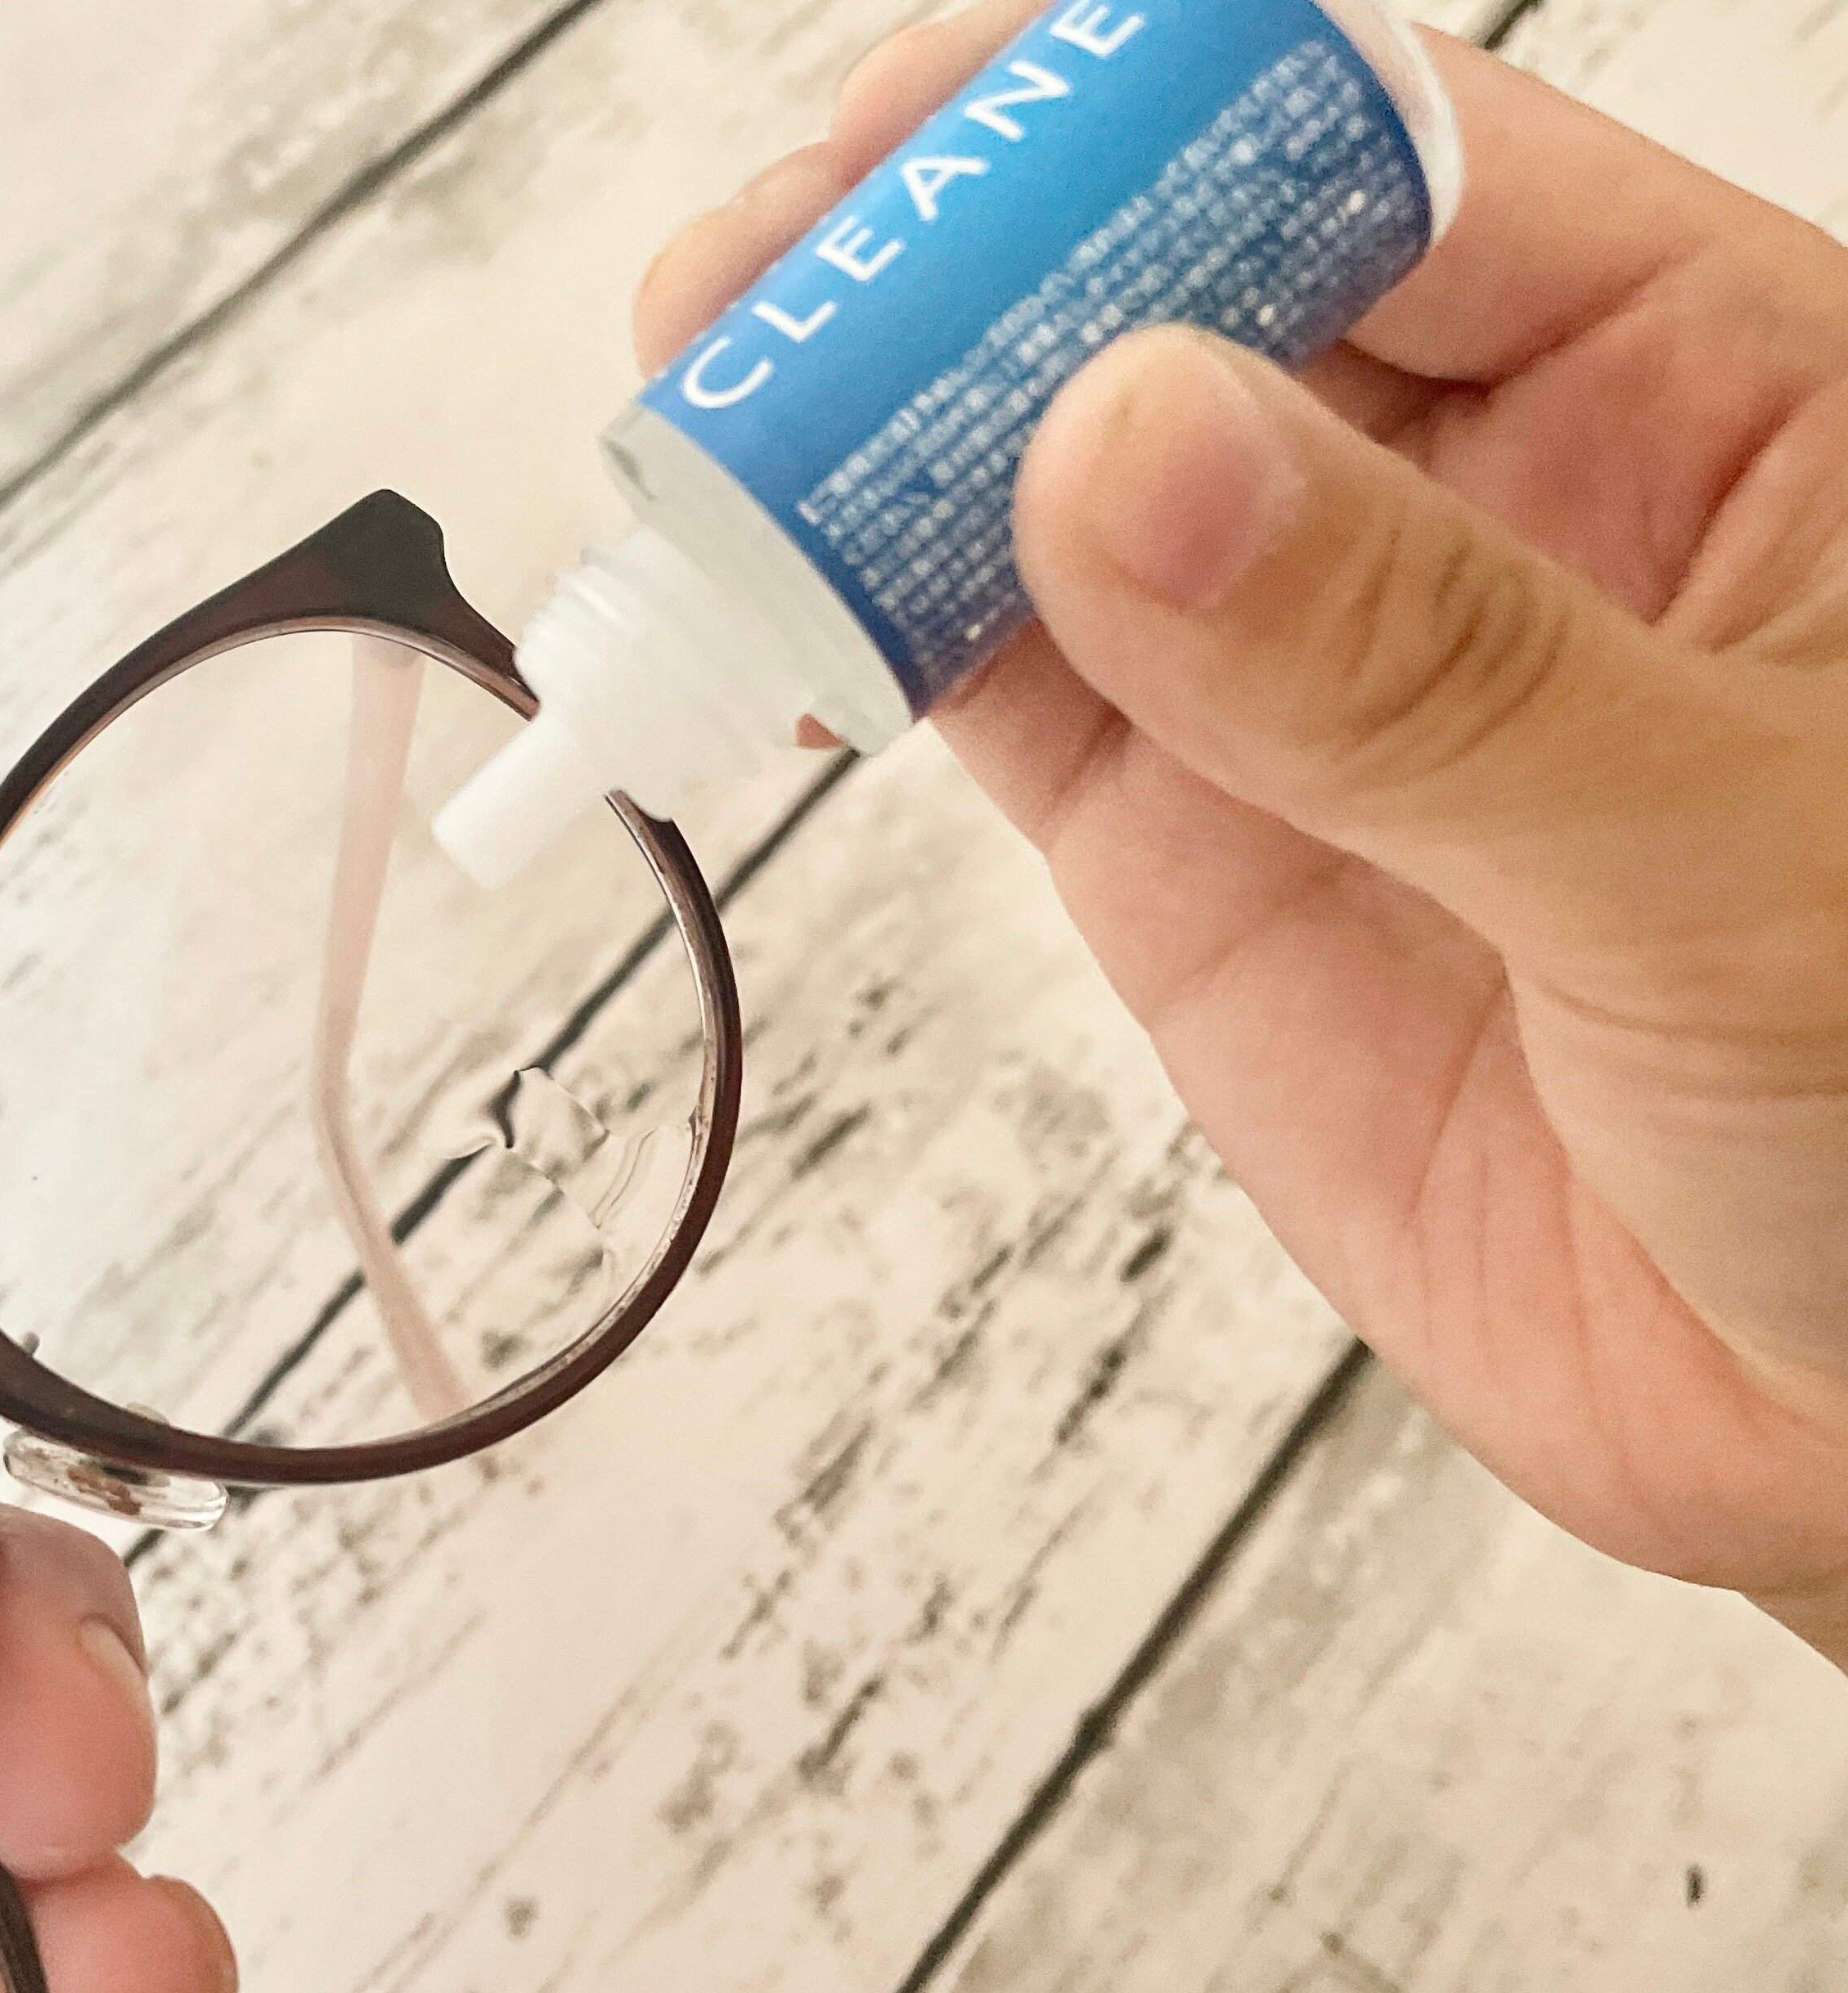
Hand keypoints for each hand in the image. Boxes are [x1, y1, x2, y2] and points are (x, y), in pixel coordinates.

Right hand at [642, 10, 1847, 1657]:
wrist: (1840, 1423)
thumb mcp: (1730, 858)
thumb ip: (1431, 663)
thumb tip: (1124, 451)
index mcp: (1694, 390)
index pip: (1377, 162)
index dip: (1140, 130)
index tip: (942, 155)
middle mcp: (1475, 497)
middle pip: (1163, 288)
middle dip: (949, 271)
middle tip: (761, 299)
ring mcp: (1300, 673)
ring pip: (1038, 484)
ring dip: (857, 446)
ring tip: (698, 438)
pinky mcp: (1183, 839)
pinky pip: (988, 688)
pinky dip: (852, 642)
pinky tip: (758, 613)